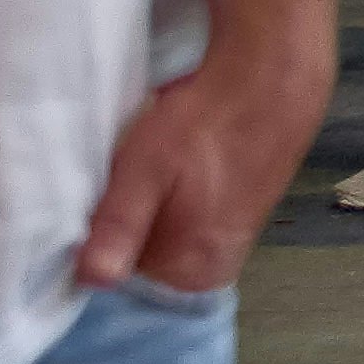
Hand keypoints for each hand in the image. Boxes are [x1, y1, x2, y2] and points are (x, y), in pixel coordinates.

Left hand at [74, 36, 329, 303]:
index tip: (113, 184)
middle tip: (142, 168)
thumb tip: (90, 282)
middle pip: (142, 250)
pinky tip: (185, 157)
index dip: (103, 223)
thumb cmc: (205, 124)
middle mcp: (213, 270)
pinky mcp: (240, 216)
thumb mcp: (144, 172)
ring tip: (165, 159)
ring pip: (164, 228)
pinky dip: (180, 188)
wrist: (273, 80)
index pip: (116, 263)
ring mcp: (231, 243)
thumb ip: (117, 228)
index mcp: (189, 273)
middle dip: (133, 212)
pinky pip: (189, 214)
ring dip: (155, 198)